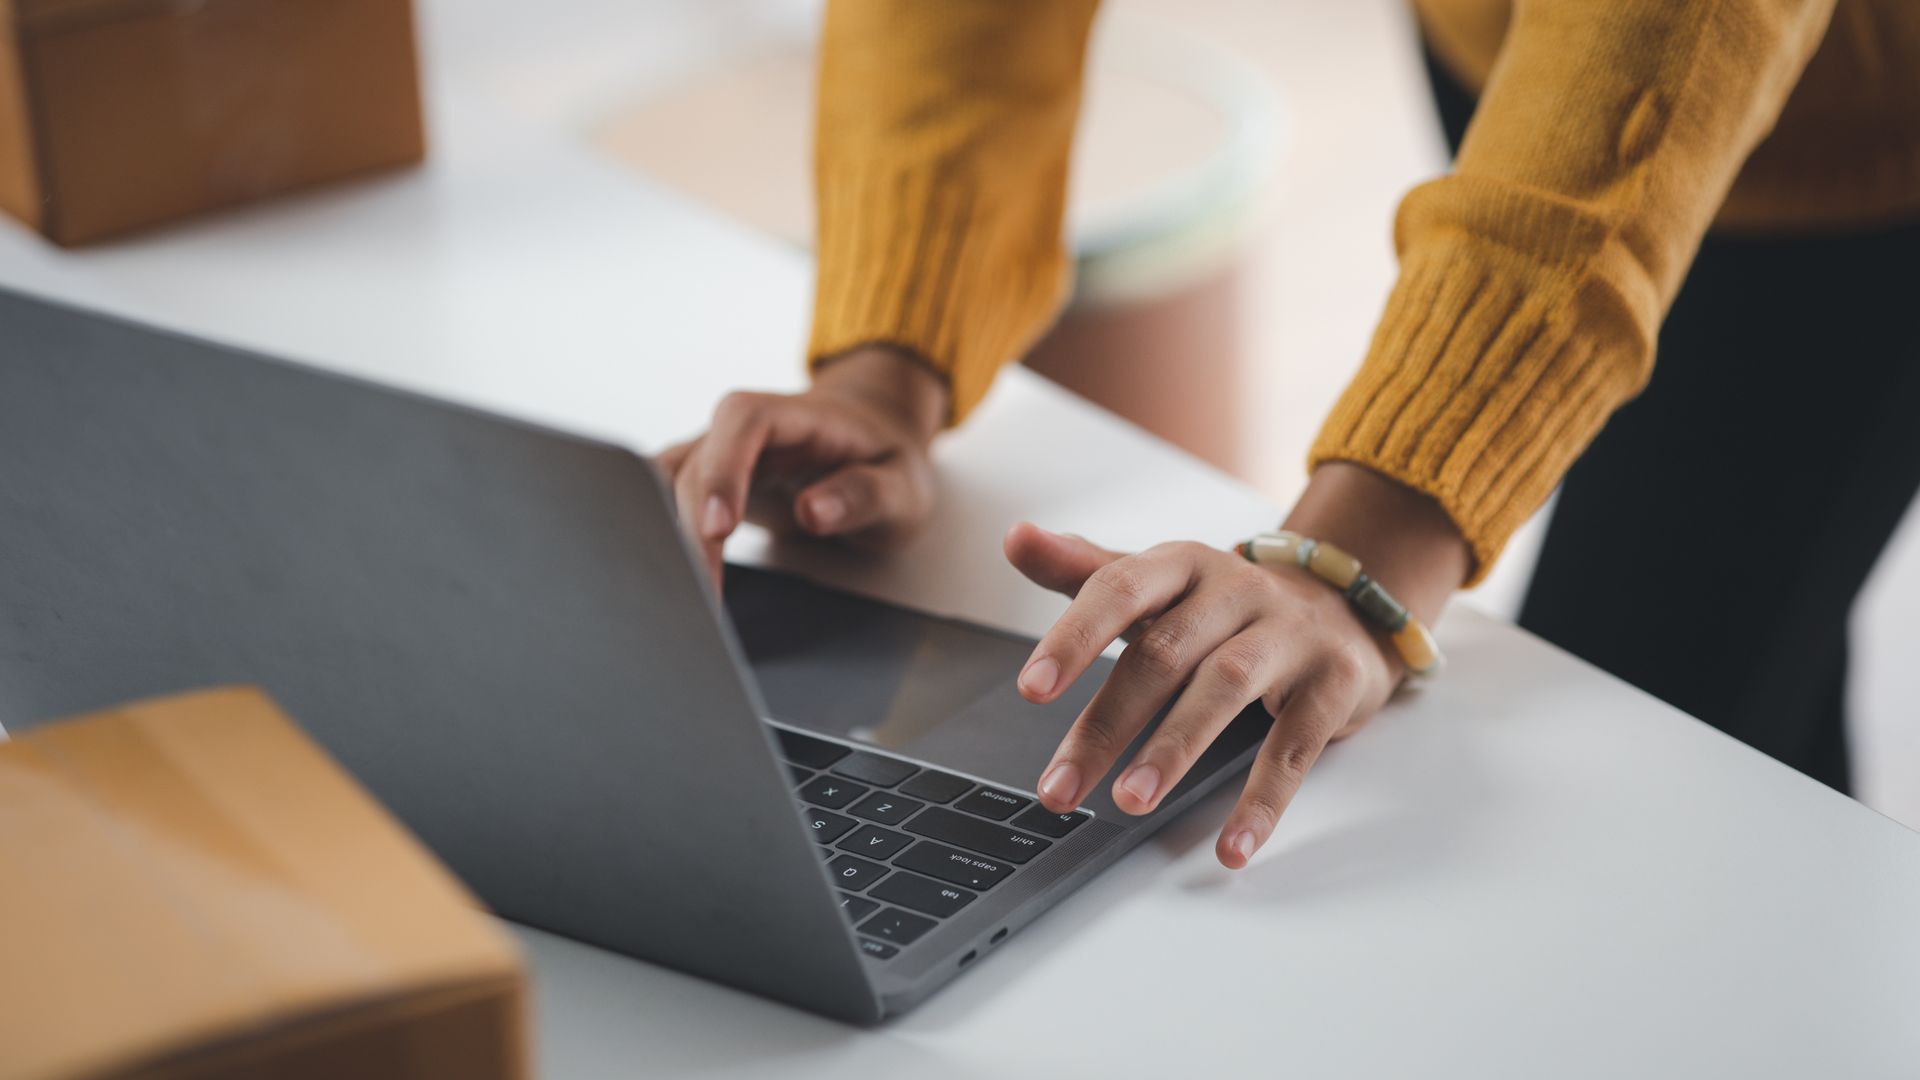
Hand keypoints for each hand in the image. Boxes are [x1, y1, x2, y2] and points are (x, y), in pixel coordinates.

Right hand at [657, 346, 947, 582]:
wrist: (876, 438)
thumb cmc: (887, 463)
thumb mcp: (903, 487)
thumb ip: (864, 495)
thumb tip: (812, 512)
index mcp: (801, 415)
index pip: (743, 421)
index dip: (723, 470)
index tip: (718, 529)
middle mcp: (749, 427)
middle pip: (698, 460)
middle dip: (693, 527)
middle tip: (705, 595)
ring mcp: (723, 450)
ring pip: (669, 479)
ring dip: (667, 532)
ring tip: (684, 594)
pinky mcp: (710, 478)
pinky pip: (668, 495)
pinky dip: (661, 530)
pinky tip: (669, 574)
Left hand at [1006, 463, 1469, 868]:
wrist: (1344, 604)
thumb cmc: (1225, 606)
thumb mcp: (1159, 583)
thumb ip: (1085, 569)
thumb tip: (1015, 539)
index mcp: (1184, 564)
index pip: (1122, 589)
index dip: (1076, 638)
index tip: (1031, 689)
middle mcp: (1238, 589)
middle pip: (1164, 653)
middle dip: (1106, 724)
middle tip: (1060, 787)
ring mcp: (1290, 634)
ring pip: (1226, 688)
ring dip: (1174, 749)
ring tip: (1130, 802)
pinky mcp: (1334, 683)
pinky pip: (1296, 746)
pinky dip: (1263, 799)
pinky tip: (1232, 844)